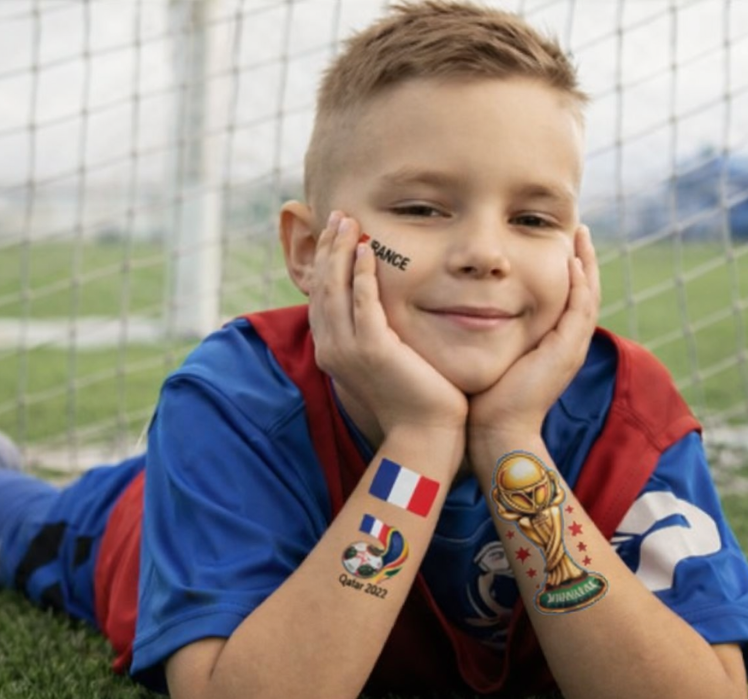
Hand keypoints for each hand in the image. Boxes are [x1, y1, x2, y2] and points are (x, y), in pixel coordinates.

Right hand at [308, 212, 467, 438]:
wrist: (425, 434)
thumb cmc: (414, 398)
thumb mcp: (386, 362)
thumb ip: (377, 335)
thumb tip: (381, 312)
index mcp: (332, 350)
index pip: (321, 296)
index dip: (325, 261)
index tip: (333, 233)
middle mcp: (332, 348)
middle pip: (323, 286)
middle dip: (328, 248)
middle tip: (336, 216)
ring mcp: (349, 350)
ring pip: (336, 289)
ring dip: (341, 251)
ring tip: (348, 222)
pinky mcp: (373, 350)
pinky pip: (362, 302)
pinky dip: (361, 274)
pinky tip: (367, 250)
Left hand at [468, 225, 599, 438]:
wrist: (497, 430)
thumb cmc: (486, 397)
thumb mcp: (494, 354)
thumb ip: (492, 331)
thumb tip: (470, 308)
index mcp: (554, 343)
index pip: (569, 298)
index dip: (569, 270)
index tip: (562, 243)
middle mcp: (568, 343)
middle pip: (586, 291)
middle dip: (584, 259)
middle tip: (579, 229)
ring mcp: (571, 347)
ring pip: (589, 295)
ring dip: (586, 263)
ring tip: (582, 234)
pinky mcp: (566, 351)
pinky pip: (579, 309)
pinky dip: (579, 284)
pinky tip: (573, 260)